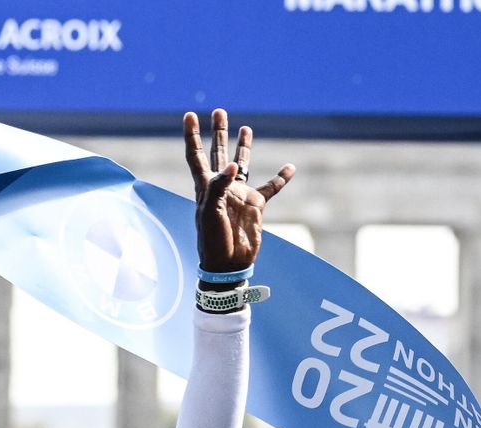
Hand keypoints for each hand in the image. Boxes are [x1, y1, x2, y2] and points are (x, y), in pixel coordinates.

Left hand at [182, 110, 295, 277]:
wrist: (228, 263)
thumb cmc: (212, 240)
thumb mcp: (210, 212)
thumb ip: (220, 187)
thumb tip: (234, 165)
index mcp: (205, 186)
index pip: (196, 155)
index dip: (192, 135)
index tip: (190, 115)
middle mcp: (221, 186)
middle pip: (218, 152)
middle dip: (217, 132)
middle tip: (219, 111)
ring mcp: (239, 194)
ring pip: (242, 164)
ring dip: (243, 147)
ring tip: (245, 128)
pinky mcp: (256, 205)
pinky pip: (271, 187)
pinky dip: (281, 178)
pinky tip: (290, 167)